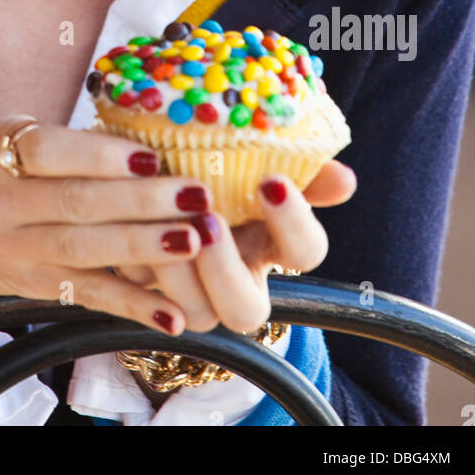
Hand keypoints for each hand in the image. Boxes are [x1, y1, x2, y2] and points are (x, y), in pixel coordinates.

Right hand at [0, 117, 280, 338]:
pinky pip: (86, 296)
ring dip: (144, 248)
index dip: (104, 156)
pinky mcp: (30, 287)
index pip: (51, 153)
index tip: (153, 155)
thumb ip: (59, 141)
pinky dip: (131, 306)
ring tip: (193, 241)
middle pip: (77, 204)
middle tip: (195, 195)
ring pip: (86, 251)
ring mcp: (14, 253)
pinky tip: (171, 314)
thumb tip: (133, 145)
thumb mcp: (3, 136)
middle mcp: (0, 207)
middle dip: (142, 201)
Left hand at [114, 159, 357, 334]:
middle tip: (208, 222)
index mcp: (273, 243)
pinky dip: (136, 266)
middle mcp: (238, 280)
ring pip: (196, 314)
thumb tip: (345, 179)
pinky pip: (140, 297)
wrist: (156, 166)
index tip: (270, 181)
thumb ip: (298, 168)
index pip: (305, 252)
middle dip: (226, 271)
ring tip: (166, 224)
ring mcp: (193, 292)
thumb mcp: (254, 160)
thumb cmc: (217, 162)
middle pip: (246, 311)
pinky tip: (129, 226)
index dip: (293, 223)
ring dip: (180, 274)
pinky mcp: (144, 289)